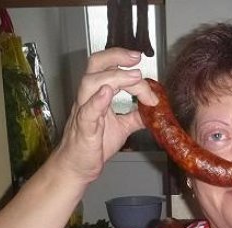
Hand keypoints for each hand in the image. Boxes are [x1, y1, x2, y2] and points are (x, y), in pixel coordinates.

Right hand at [52, 48, 157, 183]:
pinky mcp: (83, 129)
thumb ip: (136, 116)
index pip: (111, 70)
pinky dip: (98, 100)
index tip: (148, 77)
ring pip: (91, 82)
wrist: (76, 167)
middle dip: (116, 56)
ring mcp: (84, 112)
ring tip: (134, 76)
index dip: (131, 70)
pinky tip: (108, 92)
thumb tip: (155, 110)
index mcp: (97, 95)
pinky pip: (87, 111)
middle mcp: (88, 98)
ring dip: (114, 76)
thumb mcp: (122, 127)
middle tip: (136, 57)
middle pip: (95, 65)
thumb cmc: (93, 145)